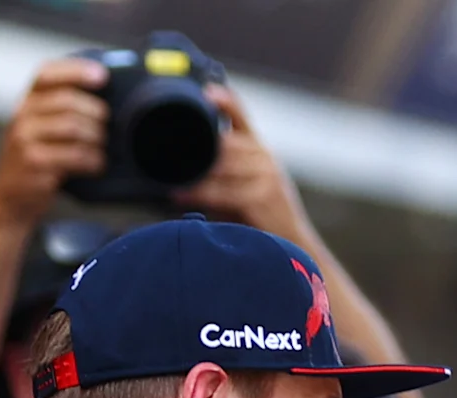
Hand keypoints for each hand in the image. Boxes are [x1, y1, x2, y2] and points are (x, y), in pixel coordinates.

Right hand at [0, 58, 109, 221]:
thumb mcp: (38, 131)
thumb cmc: (34, 163)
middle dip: (95, 112)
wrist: (9, 200)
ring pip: (73, 127)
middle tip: (107, 124)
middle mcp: (22, 117)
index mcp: (26, 103)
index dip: (76, 71)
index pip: (47, 74)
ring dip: (96, 137)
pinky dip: (93, 159)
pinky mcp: (34, 164)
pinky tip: (96, 164)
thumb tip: (104, 98)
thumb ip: (60, 112)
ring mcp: (25, 140)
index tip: (102, 76)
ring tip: (101, 147)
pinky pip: (74, 155)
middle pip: (67, 101)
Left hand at [172, 85, 303, 235]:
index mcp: (259, 150)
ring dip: (193, 173)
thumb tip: (181, 169)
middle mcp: (264, 157)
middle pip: (223, 142)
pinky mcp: (263, 197)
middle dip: (195, 147)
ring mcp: (266, 175)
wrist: (292, 245)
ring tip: (168, 177)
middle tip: (164, 148)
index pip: (241, 116)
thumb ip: (220, 172)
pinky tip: (180, 196)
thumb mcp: (243, 187)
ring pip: (221, 165)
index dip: (225, 100)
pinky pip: (223, 191)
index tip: (206, 92)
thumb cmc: (260, 218)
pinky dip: (199, 193)